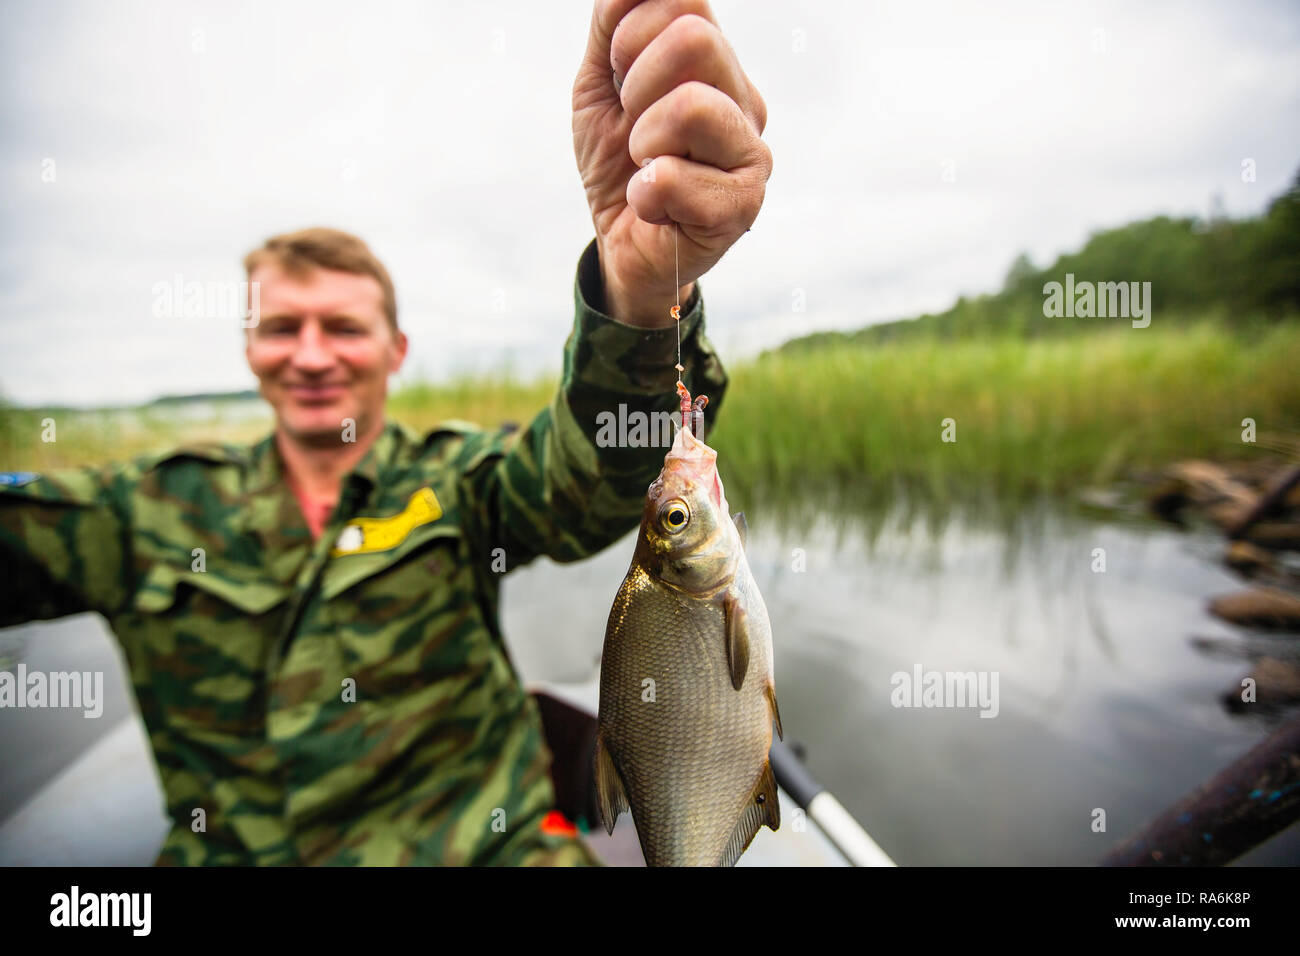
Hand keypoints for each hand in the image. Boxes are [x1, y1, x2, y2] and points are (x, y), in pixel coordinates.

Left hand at [573, 0, 771, 327]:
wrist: (622, 245)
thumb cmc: (618, 164)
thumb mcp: (599, 86)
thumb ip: (611, 25)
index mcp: (715, 63)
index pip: (684, 0)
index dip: (629, 38)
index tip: (622, 84)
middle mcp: (743, 99)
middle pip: (695, 38)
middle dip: (637, 83)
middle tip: (634, 127)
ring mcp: (751, 151)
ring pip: (691, 106)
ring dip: (643, 142)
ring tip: (646, 167)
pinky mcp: (743, 205)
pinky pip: (672, 178)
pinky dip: (643, 194)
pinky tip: (653, 207)